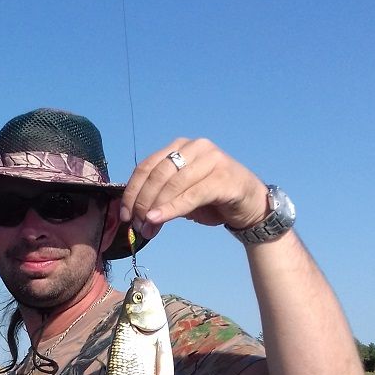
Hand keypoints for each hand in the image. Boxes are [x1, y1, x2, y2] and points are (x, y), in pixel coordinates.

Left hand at [119, 138, 268, 241]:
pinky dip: (172, 208)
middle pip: (157, 174)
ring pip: (173, 183)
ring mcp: (211, 159)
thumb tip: (136, 216)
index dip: (132, 191)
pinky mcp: (223, 177)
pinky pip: (191, 194)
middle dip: (142, 202)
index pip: (147, 166)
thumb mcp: (181, 196)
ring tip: (147, 228)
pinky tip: (159, 219)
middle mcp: (195, 147)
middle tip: (137, 225)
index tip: (124, 214)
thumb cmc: (213, 199)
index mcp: (180, 146)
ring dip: (155, 208)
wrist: (250, 204)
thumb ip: (161, 198)